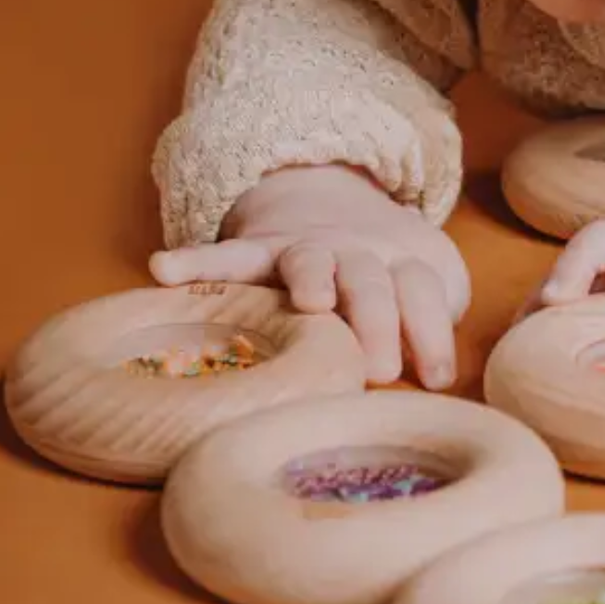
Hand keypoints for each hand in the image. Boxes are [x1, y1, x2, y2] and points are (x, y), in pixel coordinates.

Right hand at [148, 165, 469, 388]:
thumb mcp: (427, 293)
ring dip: (313, 277)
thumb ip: (429, 332)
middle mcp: (358, 253)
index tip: (439, 378)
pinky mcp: (264, 248)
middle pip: (371, 281)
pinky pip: (229, 254)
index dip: (432, 332)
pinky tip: (165, 269)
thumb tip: (437, 392)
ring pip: (311, 261)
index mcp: (405, 264)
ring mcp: (310, 249)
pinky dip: (197, 262)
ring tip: (312, 300)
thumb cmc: (396, 280)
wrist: (350, 211)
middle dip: (377, 320)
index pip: (424, 292)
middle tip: (382, 368)